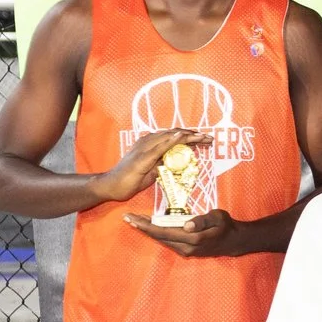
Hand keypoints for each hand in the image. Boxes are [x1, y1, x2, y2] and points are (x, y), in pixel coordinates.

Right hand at [87, 127, 207, 204]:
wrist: (111, 186)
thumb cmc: (130, 179)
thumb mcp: (153, 170)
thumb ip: (164, 163)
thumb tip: (178, 162)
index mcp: (151, 145)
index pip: (173, 138)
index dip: (190, 137)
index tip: (205, 139)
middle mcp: (148, 142)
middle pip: (174, 135)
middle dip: (193, 135)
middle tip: (210, 137)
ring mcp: (144, 148)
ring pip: (169, 138)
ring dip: (187, 136)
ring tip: (203, 136)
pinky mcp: (142, 157)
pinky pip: (159, 147)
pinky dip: (171, 140)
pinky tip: (182, 137)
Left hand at [123, 208, 244, 256]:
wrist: (234, 241)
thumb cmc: (226, 225)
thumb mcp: (218, 217)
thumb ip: (202, 220)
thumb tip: (186, 225)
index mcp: (193, 238)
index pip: (164, 231)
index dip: (146, 225)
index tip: (132, 218)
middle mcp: (186, 247)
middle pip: (158, 237)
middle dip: (142, 227)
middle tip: (127, 217)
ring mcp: (185, 251)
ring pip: (161, 240)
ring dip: (148, 230)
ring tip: (136, 220)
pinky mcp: (186, 251)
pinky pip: (167, 242)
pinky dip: (157, 234)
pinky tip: (150, 227)